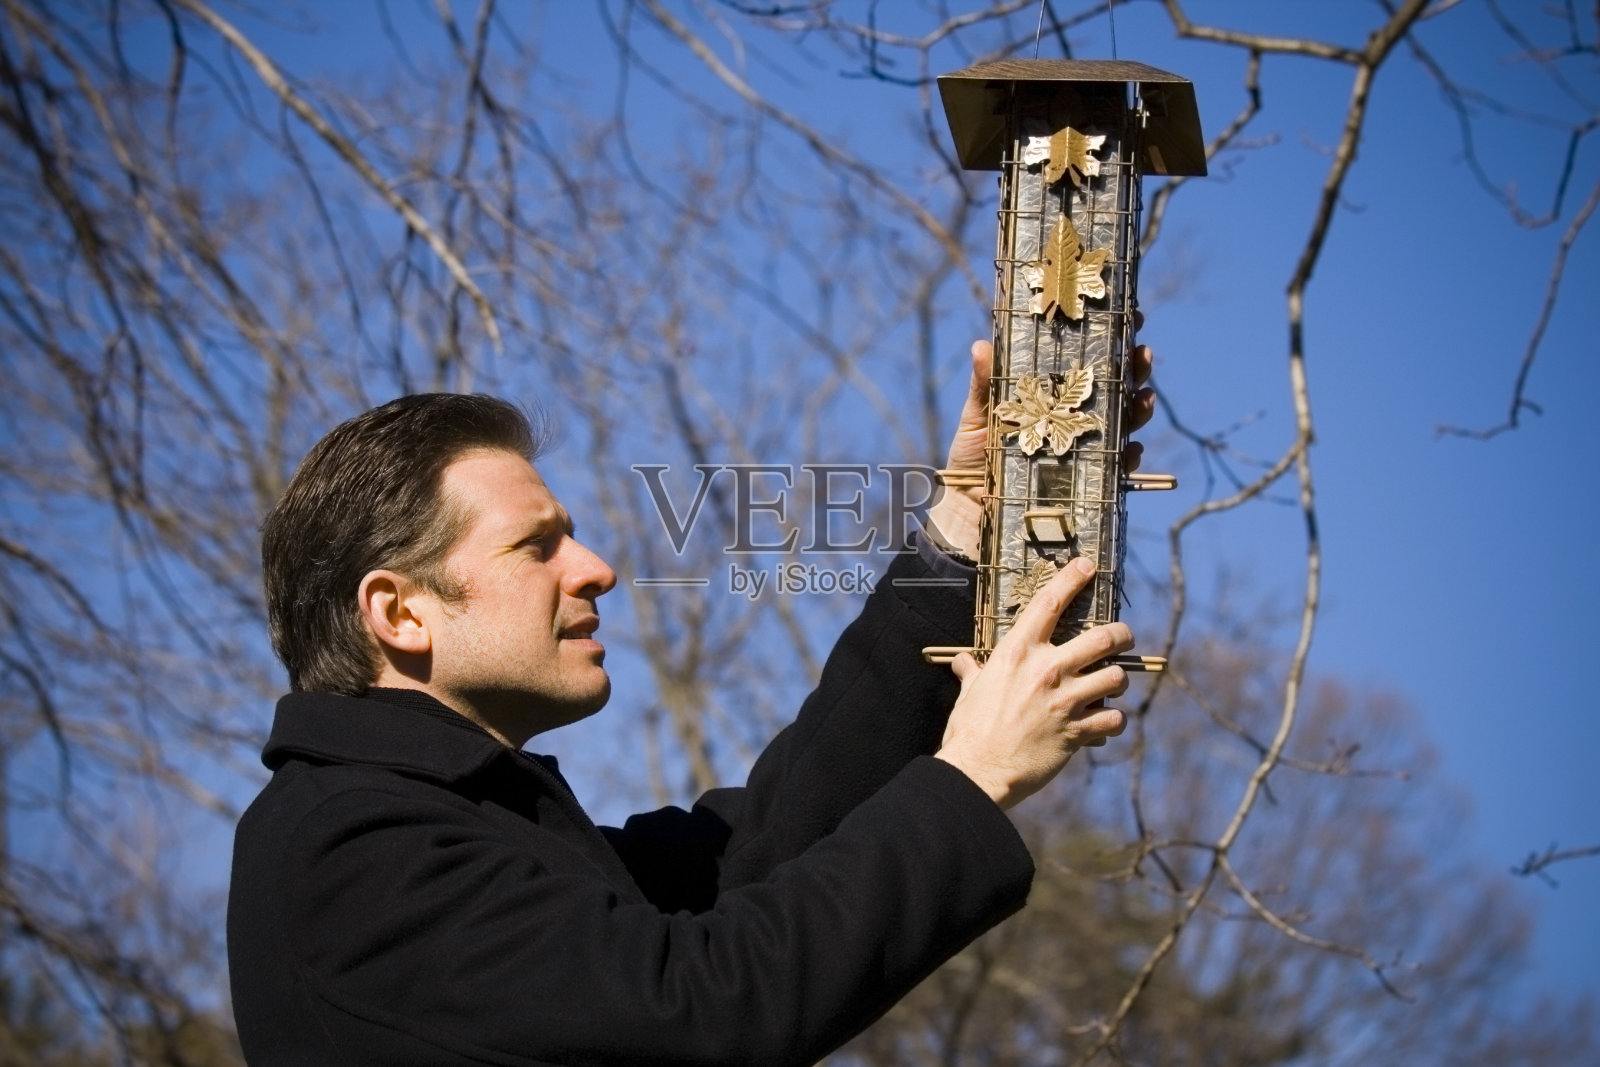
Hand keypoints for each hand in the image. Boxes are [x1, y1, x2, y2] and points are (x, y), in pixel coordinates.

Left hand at [925, 337, 1156, 559]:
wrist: (967, 511)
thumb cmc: (971, 458)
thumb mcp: (977, 417)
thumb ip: (985, 385)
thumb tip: (980, 346)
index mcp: (1051, 396)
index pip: (1085, 362)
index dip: (1109, 338)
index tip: (1128, 314)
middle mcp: (1072, 419)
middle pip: (1114, 387)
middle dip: (1134, 368)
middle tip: (1141, 352)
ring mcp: (1083, 449)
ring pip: (1124, 423)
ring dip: (1139, 407)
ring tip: (1143, 396)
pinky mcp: (1086, 482)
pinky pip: (1117, 469)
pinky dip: (1128, 458)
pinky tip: (1131, 449)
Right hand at [934, 557, 1131, 809]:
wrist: (978, 770)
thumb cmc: (969, 730)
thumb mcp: (970, 693)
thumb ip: (973, 672)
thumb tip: (962, 662)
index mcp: (1018, 652)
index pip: (1049, 602)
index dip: (1072, 579)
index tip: (1087, 567)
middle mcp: (1047, 669)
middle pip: (1104, 638)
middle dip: (1121, 635)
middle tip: (1122, 637)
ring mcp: (1066, 700)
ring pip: (1117, 677)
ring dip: (1119, 679)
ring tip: (1112, 683)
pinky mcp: (1078, 731)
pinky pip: (1115, 718)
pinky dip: (1114, 720)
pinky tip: (1105, 722)